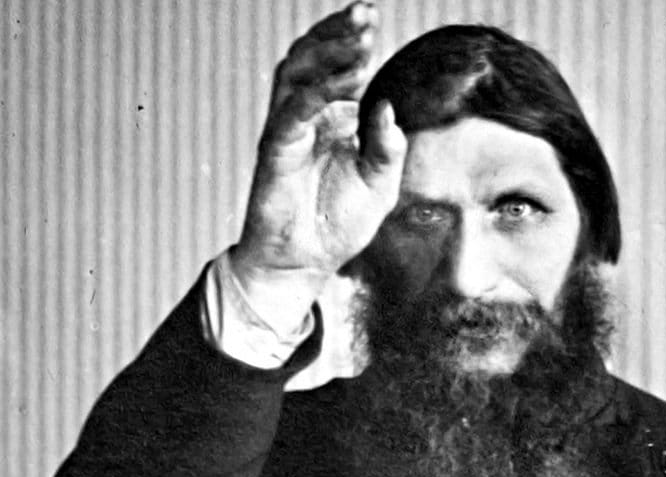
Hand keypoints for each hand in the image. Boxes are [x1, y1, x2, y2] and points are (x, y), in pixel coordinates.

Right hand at [230, 1, 405, 327]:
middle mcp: (307, 118)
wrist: (307, 263)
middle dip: (337, 34)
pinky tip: (339, 85)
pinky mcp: (276, 154)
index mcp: (333, 120)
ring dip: (326, 55)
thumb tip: (389, 107)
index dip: (353, 41)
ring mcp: (288, 133)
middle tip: (364, 14)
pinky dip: (313, 96)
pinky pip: (289, 116)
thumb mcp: (381, 185)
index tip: (373, 19)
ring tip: (357, 41)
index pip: (338, 68)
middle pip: (313, 59)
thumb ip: (389, 148)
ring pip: (296, 77)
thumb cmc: (339, 223)